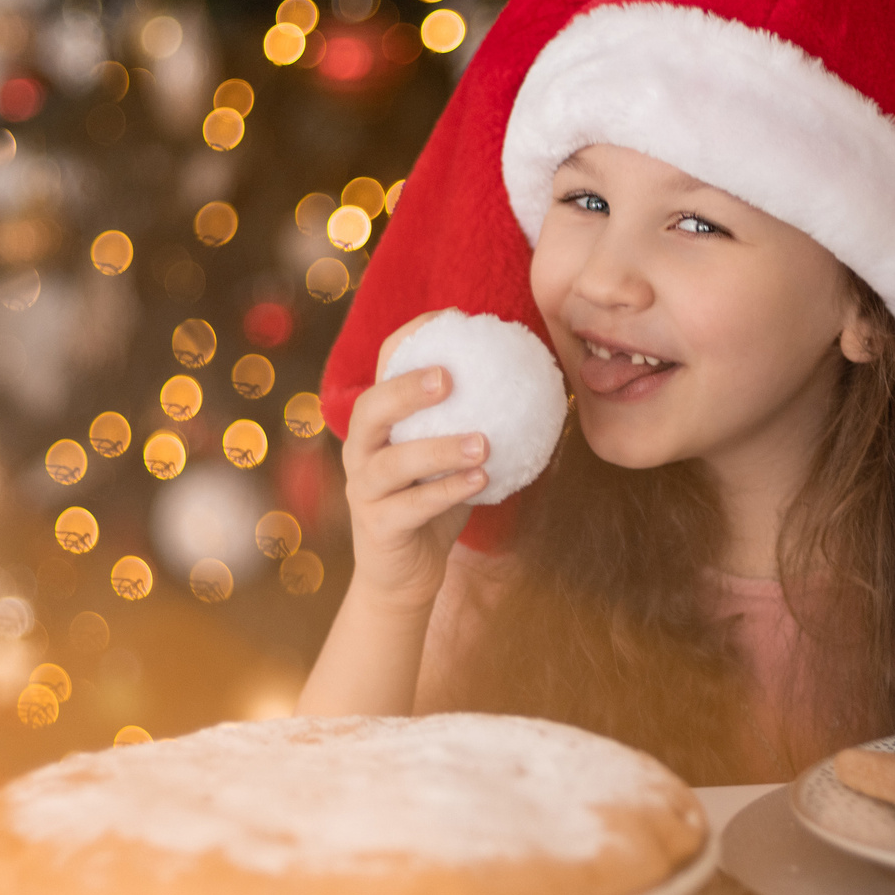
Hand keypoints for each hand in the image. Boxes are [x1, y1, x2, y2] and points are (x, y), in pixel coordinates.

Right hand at [339, 317, 487, 612]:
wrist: (405, 576)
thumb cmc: (434, 505)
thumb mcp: (449, 458)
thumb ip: (473, 422)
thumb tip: (532, 381)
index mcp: (379, 424)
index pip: (383, 369)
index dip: (409, 339)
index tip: (450, 319)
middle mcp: (361, 451)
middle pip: (371, 409)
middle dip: (406, 389)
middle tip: (451, 377)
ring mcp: (364, 490)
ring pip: (392, 462)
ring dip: (439, 448)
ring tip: (483, 442)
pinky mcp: (378, 527)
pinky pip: (412, 506)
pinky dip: (447, 491)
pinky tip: (482, 479)